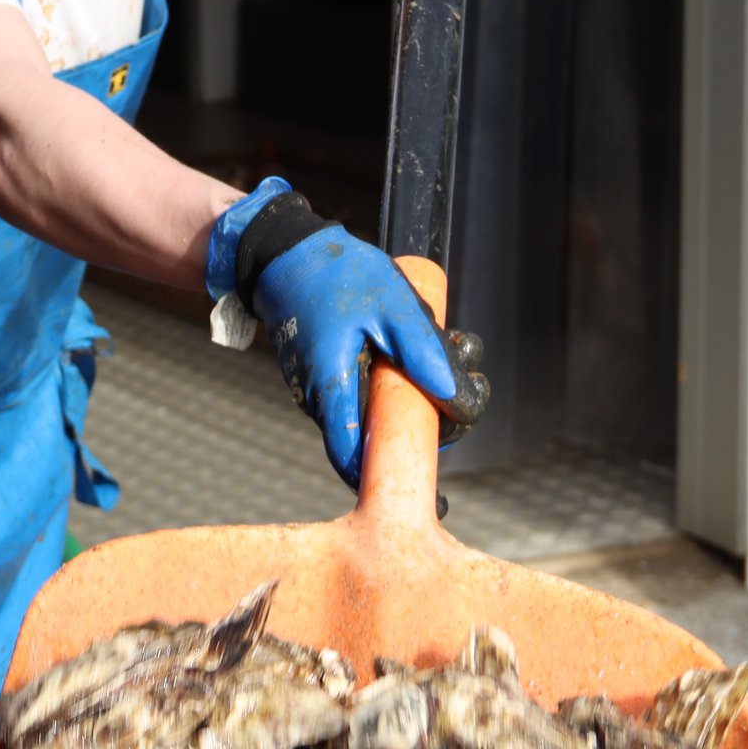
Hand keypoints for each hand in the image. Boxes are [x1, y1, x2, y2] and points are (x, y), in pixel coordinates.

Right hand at [206, 181, 490, 484]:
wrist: (285, 253)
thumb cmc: (337, 276)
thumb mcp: (393, 308)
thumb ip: (426, 354)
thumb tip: (458, 401)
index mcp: (331, 389)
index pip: (353, 458)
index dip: (386, 481)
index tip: (425, 495)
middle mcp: (317, 398)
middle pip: (367, 440)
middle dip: (418, 429)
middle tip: (462, 400)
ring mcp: (316, 388)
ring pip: (366, 415)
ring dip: (406, 402)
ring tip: (449, 355)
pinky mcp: (322, 374)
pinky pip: (358, 394)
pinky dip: (389, 383)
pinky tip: (414, 349)